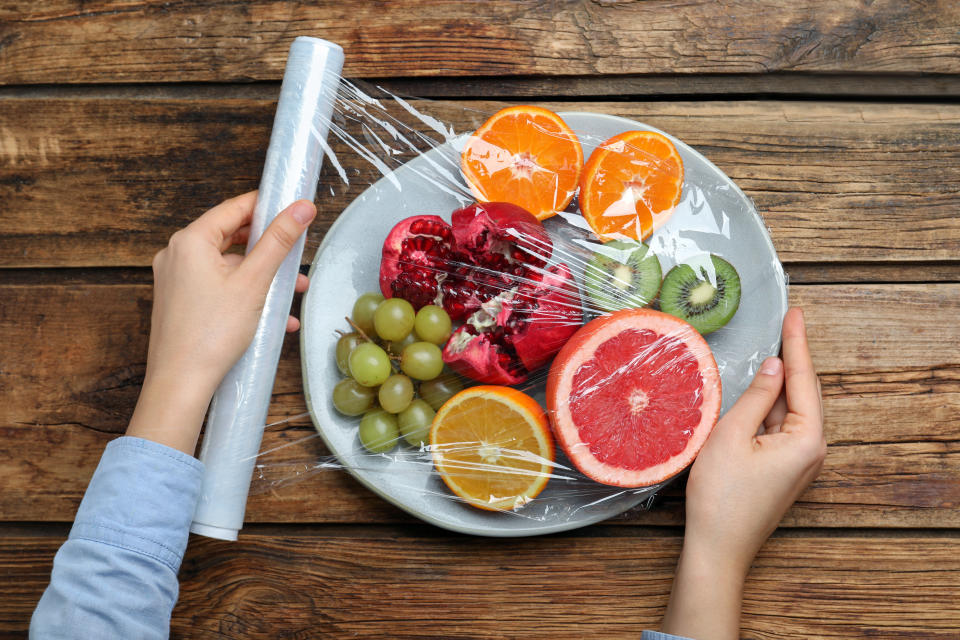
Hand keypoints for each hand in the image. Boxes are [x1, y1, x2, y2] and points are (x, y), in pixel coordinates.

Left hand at [127, 192, 316, 454]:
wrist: (181, 384)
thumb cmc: (211, 334)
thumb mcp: (254, 282)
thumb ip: (279, 241)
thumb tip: (302, 207)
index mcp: (190, 241)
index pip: (235, 208)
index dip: (267, 207)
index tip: (294, 211)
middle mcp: (177, 255)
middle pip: (232, 237)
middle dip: (269, 250)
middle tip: (297, 259)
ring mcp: (176, 279)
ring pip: (228, 266)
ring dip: (262, 277)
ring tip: (292, 294)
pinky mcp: (180, 302)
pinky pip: (218, 287)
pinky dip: (245, 294)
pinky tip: (273, 317)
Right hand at [661, 307, 825, 639]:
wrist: (718, 547)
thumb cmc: (722, 495)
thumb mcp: (732, 435)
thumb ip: (756, 396)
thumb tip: (775, 366)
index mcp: (806, 438)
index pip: (803, 379)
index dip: (797, 342)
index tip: (795, 312)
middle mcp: (811, 449)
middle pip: (802, 392)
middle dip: (793, 357)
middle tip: (787, 321)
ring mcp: (797, 461)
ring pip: (789, 409)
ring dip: (778, 381)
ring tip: (773, 346)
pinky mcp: (782, 469)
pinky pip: (778, 427)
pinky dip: (768, 404)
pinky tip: (758, 389)